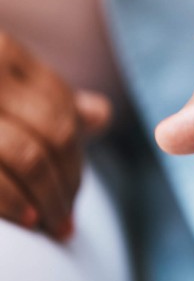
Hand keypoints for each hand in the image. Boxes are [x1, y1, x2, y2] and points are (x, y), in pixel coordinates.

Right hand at [0, 33, 110, 238]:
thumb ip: (42, 102)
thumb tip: (97, 115)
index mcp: (2, 52)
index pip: (61, 110)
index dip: (75, 159)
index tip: (75, 194)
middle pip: (54, 133)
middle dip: (67, 183)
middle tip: (66, 223)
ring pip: (28, 155)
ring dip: (47, 199)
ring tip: (52, 228)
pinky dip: (12, 201)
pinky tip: (26, 221)